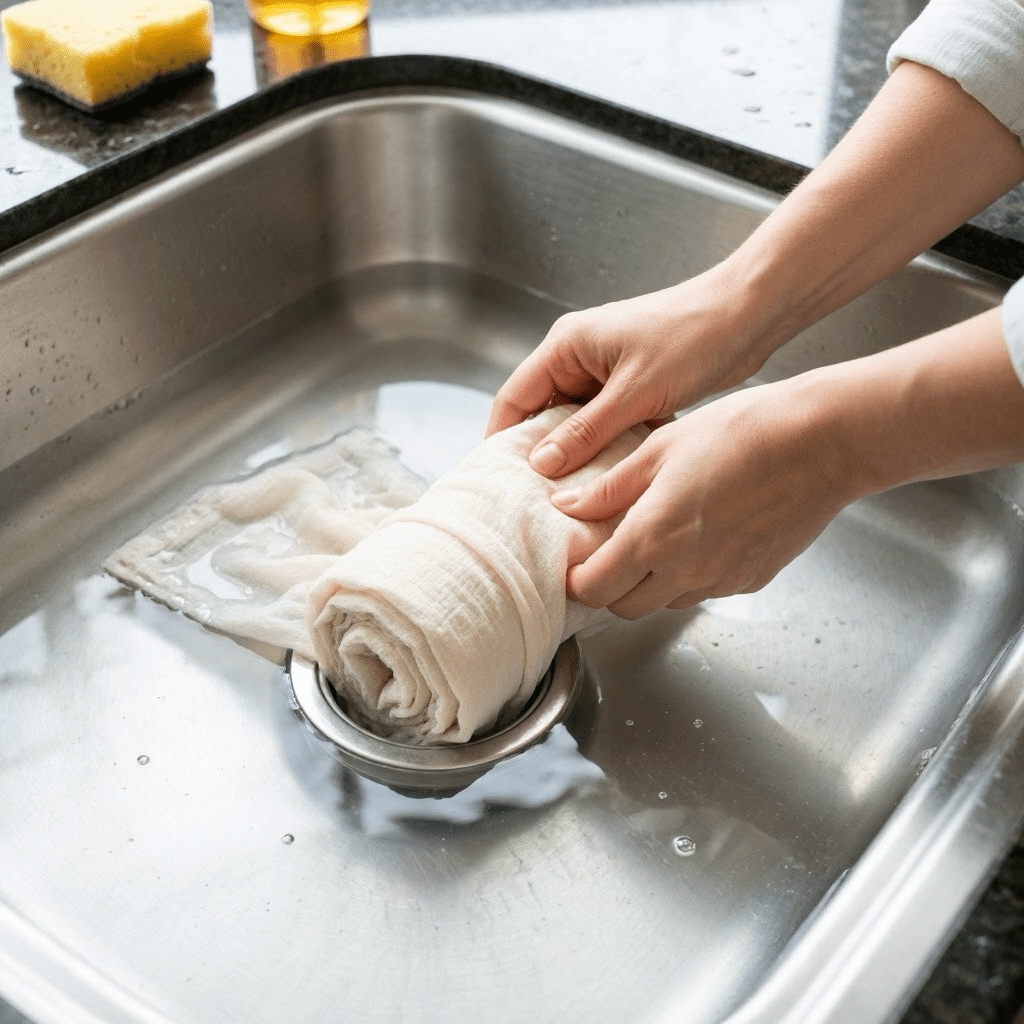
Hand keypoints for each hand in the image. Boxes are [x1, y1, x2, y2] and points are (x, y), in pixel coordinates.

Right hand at [484, 264, 776, 478]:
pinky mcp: (630, 383)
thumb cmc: (693, 337)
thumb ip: (585, 432)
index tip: (498, 480)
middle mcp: (578, 355)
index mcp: (566, 345)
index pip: (514, 397)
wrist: (748, 315)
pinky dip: (606, 446)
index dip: (501, 439)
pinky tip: (611, 476)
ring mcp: (604, 370)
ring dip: (577, 453)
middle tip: (536, 497)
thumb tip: (541, 465)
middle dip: (540, 453)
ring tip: (572, 494)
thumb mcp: (634, 393)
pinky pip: (604, 422)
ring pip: (574, 421)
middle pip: (541, 412)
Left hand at [550, 381, 850, 618]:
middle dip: (609, 587)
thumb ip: (609, 487)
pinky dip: (691, 575)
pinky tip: (700, 535)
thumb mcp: (660, 448)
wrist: (820, 444)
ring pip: (666, 602)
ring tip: (656, 538)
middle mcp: (684, 571)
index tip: (574, 562)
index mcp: (652, 538)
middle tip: (608, 552)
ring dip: (650, 584)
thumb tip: (568, 505)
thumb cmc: (743, 434)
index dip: (577, 580)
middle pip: (625, 607)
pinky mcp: (752, 580)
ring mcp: (721, 580)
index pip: (594, 589)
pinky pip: (706, 590)